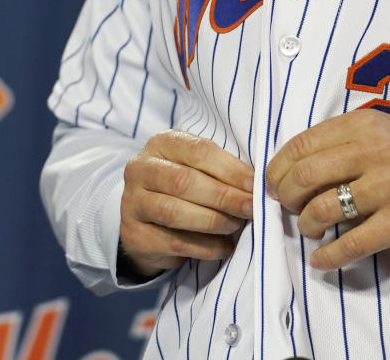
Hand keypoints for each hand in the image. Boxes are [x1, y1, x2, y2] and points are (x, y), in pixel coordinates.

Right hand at [119, 130, 253, 278]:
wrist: (144, 214)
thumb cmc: (182, 182)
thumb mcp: (196, 165)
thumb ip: (220, 168)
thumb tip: (256, 183)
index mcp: (162, 143)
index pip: (199, 151)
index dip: (230, 168)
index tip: (255, 183)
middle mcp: (140, 170)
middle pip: (185, 182)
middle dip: (224, 196)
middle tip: (250, 207)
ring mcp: (132, 203)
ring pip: (175, 212)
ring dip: (213, 221)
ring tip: (236, 225)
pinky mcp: (134, 236)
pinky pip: (173, 243)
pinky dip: (204, 247)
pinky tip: (223, 247)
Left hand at [266, 109, 389, 270]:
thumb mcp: (382, 130)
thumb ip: (343, 142)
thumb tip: (294, 170)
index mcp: (364, 124)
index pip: (301, 144)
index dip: (278, 169)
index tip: (275, 184)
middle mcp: (374, 151)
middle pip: (305, 177)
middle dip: (286, 198)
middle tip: (290, 208)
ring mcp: (389, 186)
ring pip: (323, 210)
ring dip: (306, 226)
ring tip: (311, 229)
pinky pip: (352, 244)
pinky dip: (329, 257)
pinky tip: (322, 260)